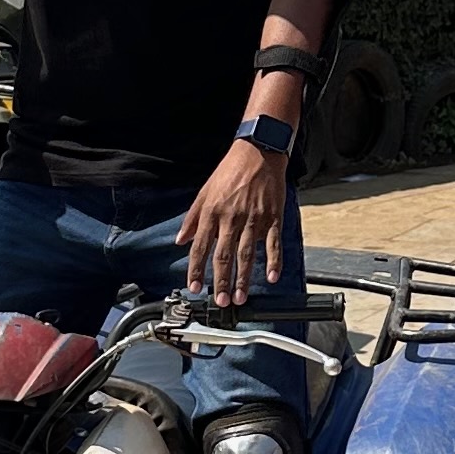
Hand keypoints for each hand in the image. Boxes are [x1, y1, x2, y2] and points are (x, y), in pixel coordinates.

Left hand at [180, 141, 287, 308]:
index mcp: (212, 212)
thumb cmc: (231, 171)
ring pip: (246, 253)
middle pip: (223, 255)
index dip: (196, 269)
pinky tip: (271, 277)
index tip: (195, 287)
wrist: (258, 152)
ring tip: (240, 297)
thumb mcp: (205, 191)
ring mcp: (253, 218)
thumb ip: (193, 218)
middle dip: (220, 281)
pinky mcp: (273, 217)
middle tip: (220, 301)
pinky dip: (273, 261)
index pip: (201, 246)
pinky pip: (272, 242)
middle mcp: (231, 217)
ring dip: (243, 278)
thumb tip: (181, 240)